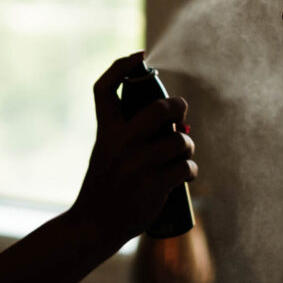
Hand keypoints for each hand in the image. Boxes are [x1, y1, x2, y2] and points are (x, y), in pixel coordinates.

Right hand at [70, 53, 197, 243]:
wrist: (93, 226)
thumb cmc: (105, 186)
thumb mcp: (105, 152)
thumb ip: (128, 133)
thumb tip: (175, 119)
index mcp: (105, 132)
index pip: (104, 89)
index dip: (121, 67)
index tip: (139, 56)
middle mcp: (119, 145)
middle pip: (158, 108)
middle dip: (178, 107)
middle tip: (181, 115)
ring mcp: (136, 166)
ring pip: (179, 141)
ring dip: (188, 146)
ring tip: (183, 154)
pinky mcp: (152, 186)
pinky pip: (185, 167)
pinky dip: (190, 170)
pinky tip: (185, 174)